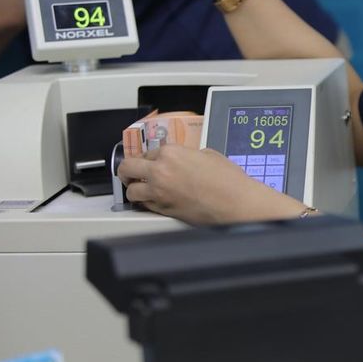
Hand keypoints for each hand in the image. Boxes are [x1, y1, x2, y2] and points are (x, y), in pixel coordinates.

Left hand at [117, 144, 305, 224]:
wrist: (235, 203)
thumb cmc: (228, 181)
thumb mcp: (209, 155)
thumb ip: (189, 154)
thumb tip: (182, 160)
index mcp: (171, 152)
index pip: (147, 151)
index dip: (149, 157)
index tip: (149, 161)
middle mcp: (160, 171)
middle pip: (127, 167)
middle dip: (127, 170)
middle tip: (129, 173)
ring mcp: (159, 192)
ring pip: (131, 191)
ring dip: (133, 189)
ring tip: (139, 190)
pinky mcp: (163, 210)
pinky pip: (144, 206)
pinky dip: (144, 203)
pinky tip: (150, 201)